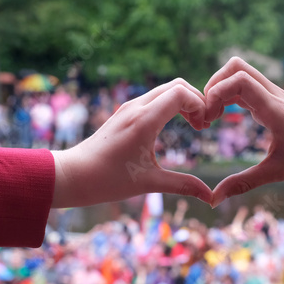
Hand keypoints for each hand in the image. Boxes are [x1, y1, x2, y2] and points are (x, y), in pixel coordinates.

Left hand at [51, 79, 212, 207]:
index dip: (200, 105)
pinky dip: (170, 105)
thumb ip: (183, 185)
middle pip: (176, 85)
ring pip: (164, 90)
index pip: (181, 93)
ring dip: (183, 102)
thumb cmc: (108, 180)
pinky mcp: (125, 112)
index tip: (205, 127)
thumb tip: (210, 197)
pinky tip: (174, 125)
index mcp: (144, 120)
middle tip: (203, 125)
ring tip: (194, 126)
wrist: (73, 175)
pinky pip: (154, 98)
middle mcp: (136, 107)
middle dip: (196, 100)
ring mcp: (129, 107)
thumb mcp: (149, 182)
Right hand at [204, 57, 283, 206]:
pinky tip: (226, 116)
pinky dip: (230, 94)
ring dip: (221, 89)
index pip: (239, 80)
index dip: (216, 93)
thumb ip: (244, 184)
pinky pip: (247, 85)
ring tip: (213, 117)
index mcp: (275, 110)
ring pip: (240, 73)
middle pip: (236, 67)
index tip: (209, 119)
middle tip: (207, 115)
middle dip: (214, 86)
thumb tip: (214, 199)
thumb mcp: (278, 173)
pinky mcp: (275, 99)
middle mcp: (274, 95)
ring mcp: (275, 95)